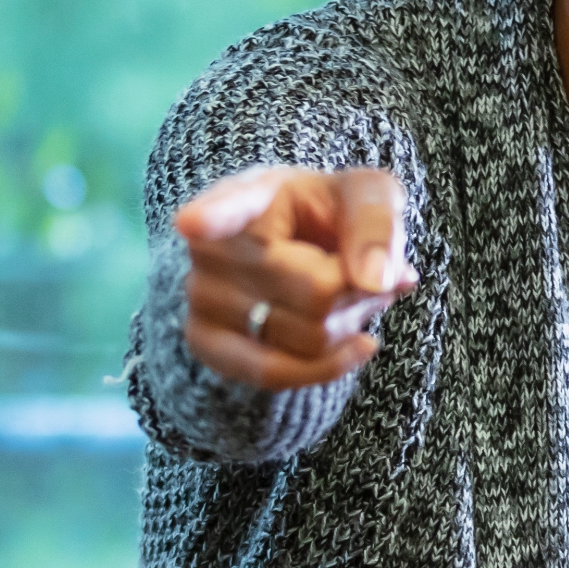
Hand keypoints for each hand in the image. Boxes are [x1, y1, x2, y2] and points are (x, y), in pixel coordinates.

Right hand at [174, 164, 415, 390]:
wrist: (298, 250)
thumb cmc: (328, 214)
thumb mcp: (365, 197)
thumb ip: (376, 225)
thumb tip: (375, 280)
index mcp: (249, 194)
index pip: (228, 206)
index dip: (210, 216)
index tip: (192, 223)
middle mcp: (211, 245)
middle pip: (317, 292)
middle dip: (361, 290)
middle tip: (369, 272)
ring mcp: (201, 296)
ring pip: (307, 338)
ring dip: (349, 325)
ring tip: (349, 296)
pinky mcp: (205, 343)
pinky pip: (275, 374)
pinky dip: (328, 366)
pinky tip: (356, 344)